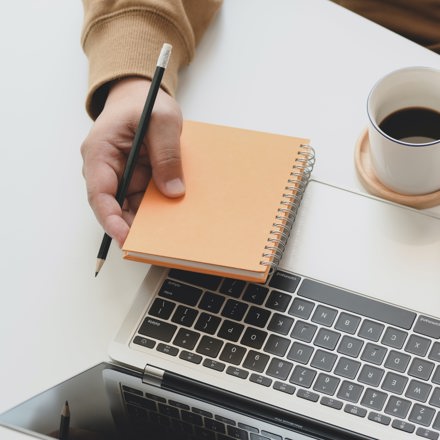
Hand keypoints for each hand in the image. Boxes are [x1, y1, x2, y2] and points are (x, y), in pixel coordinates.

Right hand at [81, 77, 184, 246]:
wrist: (141, 97)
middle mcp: (106, 169)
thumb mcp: (162, 119)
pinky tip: (173, 216)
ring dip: (148, 220)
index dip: (111, 220)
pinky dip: (157, 209)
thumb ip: (167, 153)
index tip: (125, 238)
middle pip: (115, 207)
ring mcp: (120, 176)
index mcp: (100, 152)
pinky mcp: (134, 180)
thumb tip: (172, 191)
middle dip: (134, 226)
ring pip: (131, 207)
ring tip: (169, 232)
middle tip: (156, 242)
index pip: (100, 193)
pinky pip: (144, 200)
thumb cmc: (145, 102)